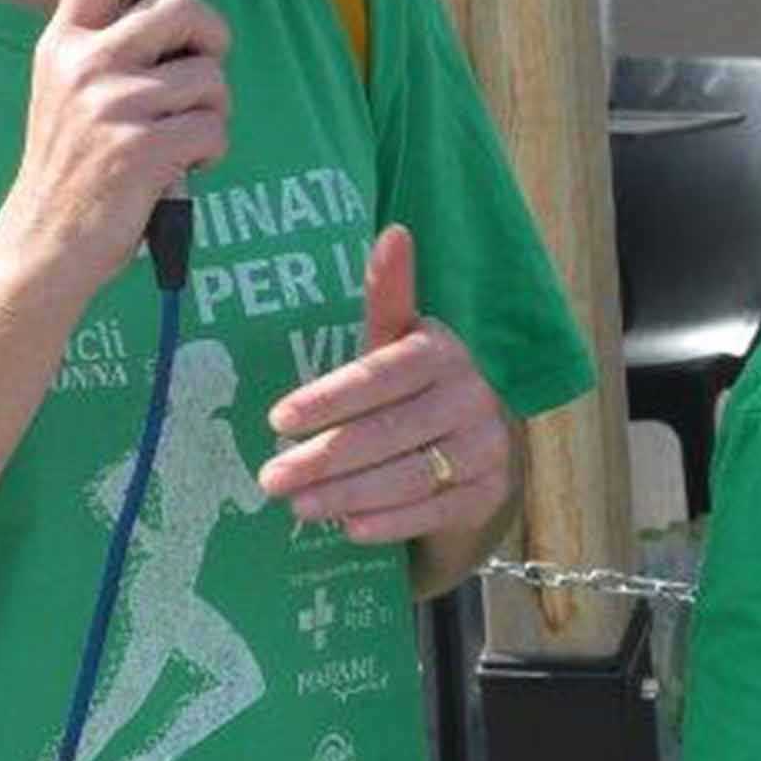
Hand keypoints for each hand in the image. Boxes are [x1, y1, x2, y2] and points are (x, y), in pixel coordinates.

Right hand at [0, 0, 229, 295]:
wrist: (42, 243)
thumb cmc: (69, 168)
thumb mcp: (67, 93)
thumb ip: (108, 51)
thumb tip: (179, 18)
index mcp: (62, 44)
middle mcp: (83, 65)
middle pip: (180, 10)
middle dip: (212, 37)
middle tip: (205, 71)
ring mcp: (111, 105)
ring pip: (208, 76)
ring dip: (213, 108)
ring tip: (183, 136)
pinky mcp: (142, 148)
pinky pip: (214, 127)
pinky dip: (212, 148)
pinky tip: (184, 166)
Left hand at [261, 226, 516, 545]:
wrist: (473, 446)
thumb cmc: (414, 388)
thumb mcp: (395, 342)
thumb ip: (387, 294)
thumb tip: (395, 232)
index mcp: (444, 351)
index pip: (382, 375)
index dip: (330, 398)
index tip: (278, 420)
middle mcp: (474, 396)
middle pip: (391, 430)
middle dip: (326, 457)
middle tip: (271, 478)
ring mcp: (487, 447)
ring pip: (411, 473)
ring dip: (349, 494)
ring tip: (296, 506)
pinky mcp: (489, 492)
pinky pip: (434, 510)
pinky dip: (390, 521)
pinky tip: (348, 528)